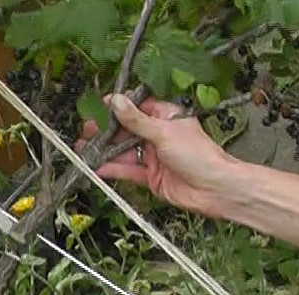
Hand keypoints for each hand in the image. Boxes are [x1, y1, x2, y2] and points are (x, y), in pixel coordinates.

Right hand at [77, 93, 237, 217]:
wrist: (214, 189)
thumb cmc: (200, 156)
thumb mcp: (164, 132)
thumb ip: (136, 120)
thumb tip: (117, 101)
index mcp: (166, 117)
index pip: (137, 108)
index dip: (118, 108)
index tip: (99, 107)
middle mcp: (159, 136)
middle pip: (126, 130)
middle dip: (106, 131)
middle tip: (86, 130)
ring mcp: (154, 157)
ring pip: (124, 151)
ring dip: (104, 151)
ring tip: (84, 149)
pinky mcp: (151, 176)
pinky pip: (127, 170)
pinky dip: (112, 169)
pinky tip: (96, 167)